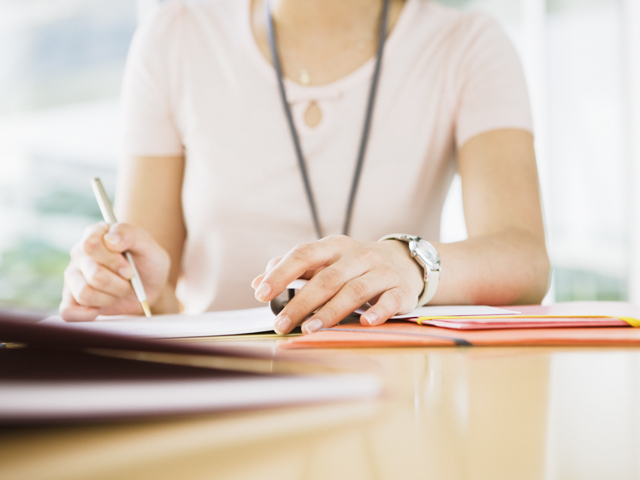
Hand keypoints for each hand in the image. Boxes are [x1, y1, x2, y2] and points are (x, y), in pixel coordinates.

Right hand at [59, 222, 170, 320]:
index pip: (90, 244)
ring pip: (85, 293)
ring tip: (120, 291)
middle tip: (129, 281)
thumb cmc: (147, 261)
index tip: (129, 269)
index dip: (113, 261)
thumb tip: (110, 239)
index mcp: (95, 234)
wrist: (150, 285)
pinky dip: (85, 315)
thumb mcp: (147, 244)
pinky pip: (67, 312)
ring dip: (111, 298)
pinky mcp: (72, 299)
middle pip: (93, 274)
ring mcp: (73, 277)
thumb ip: (130, 234)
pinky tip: (99, 310)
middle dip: (119, 283)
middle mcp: (80, 254)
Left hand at [251, 235, 423, 334]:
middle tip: (281, 324)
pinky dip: (378, 311)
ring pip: (354, 290)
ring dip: (331, 312)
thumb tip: (258, 283)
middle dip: (301, 303)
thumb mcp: (326, 260)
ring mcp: (381, 272)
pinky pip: (389, 300)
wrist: (405, 261)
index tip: (261, 293)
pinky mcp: (400, 289)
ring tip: (309, 329)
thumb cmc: (355, 264)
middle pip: (327, 279)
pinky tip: (365, 323)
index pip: (304, 255)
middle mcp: (358, 255)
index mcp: (335, 246)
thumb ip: (293, 270)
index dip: (282, 274)